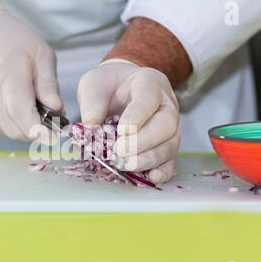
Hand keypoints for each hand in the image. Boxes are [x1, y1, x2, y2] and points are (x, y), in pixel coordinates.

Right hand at [0, 2, 62, 143]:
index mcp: (7, 77)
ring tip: (34, 110)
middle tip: (51, 126)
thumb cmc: (13, 40)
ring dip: (24, 129)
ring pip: (6, 131)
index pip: (22, 115)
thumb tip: (58, 111)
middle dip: (36, 133)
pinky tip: (18, 108)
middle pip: (15, 129)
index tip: (55, 138)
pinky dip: (12, 124)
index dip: (39, 131)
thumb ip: (49, 85)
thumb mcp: (41, 54)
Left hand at [77, 59, 179, 183]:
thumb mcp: (94, 85)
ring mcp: (170, 128)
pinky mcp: (166, 147)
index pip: (149, 98)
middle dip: (143, 141)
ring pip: (170, 145)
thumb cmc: (108, 86)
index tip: (122, 130)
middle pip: (166, 124)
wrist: (118, 90)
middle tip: (120, 150)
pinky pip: (170, 162)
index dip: (137, 115)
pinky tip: (149, 178)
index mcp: (150, 83)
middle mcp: (166, 106)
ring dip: (149, 159)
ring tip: (126, 165)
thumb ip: (92, 103)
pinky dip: (162, 172)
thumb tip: (90, 126)